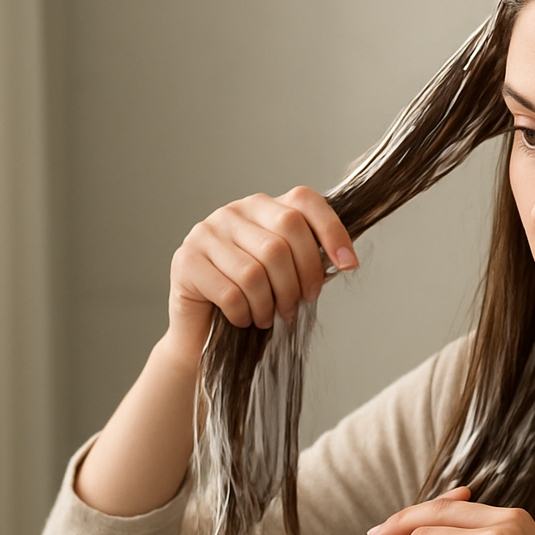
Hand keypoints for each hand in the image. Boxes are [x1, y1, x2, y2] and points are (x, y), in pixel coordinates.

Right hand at [165, 187, 357, 361]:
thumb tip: (345, 258)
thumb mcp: (285, 273)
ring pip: (256, 271)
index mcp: (261, 206)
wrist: (203, 333)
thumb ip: (307, 257)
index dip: (331, 231)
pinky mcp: (186, 261)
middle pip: (283, 239)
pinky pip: (231, 292)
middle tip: (297, 306)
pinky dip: (245, 313)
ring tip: (269, 317)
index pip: (303, 201)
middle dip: (300, 280)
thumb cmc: (251, 300)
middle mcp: (232, 212)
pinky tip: (244, 318)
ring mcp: (206, 233)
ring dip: (270, 304)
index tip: (348, 264)